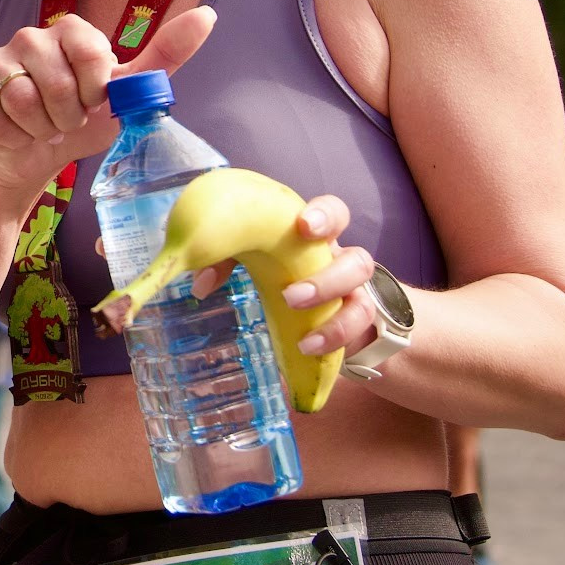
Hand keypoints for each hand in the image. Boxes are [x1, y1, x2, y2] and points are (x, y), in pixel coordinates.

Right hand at [0, 6, 216, 198]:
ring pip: (20, 99)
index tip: (95, 101)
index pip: (90, 52)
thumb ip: (165, 55)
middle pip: (55, 83)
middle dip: (66, 117)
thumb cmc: (83, 122)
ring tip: (41, 128)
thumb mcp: (126, 95)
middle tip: (66, 121)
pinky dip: (10, 137)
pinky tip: (15, 133)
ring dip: (38, 129)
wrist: (34, 157)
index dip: (94, 89)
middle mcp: (32, 37)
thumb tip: (208, 13)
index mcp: (72, 33)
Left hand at [193, 193, 380, 357]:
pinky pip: (358, 334)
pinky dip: (336, 342)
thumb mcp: (252, 261)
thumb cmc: (279, 271)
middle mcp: (342, 264)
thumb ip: (224, 261)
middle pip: (360, 261)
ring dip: (336, 323)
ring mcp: (353, 296)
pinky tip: (308, 349)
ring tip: (305, 340)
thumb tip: (200, 284)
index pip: (334, 214)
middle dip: (331, 278)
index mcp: (317, 239)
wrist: (314, 312)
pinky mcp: (353, 326)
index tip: (304, 226)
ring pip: (363, 302)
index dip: (325, 217)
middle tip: (292, 296)